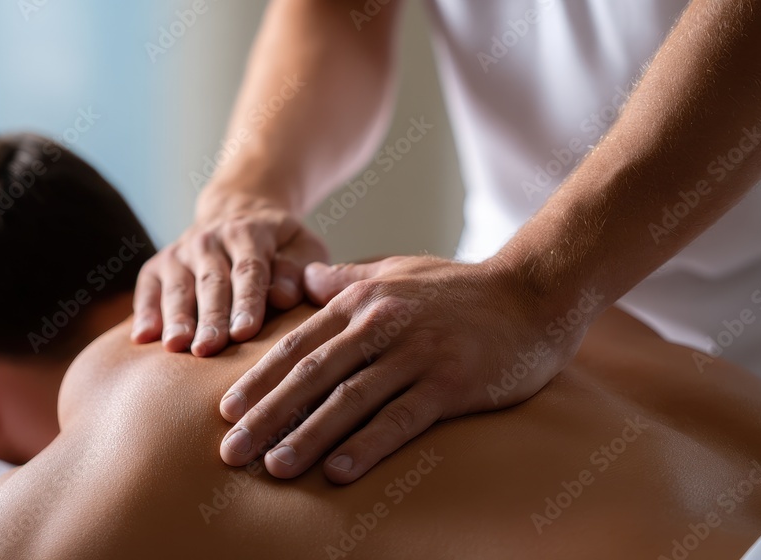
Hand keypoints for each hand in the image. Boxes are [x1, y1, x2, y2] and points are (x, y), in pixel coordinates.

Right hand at [132, 197, 327, 355]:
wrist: (235, 215)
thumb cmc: (279, 246)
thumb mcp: (301, 247)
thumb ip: (297, 271)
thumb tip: (284, 297)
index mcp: (248, 233)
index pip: (249, 270)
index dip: (247, 302)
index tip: (245, 332)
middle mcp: (209, 240)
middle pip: (211, 283)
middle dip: (210, 317)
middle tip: (208, 349)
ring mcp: (180, 253)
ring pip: (177, 288)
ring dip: (176, 318)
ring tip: (176, 346)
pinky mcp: (157, 267)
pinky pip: (147, 290)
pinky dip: (144, 312)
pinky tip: (142, 338)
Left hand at [217, 255, 598, 482]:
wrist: (533, 294)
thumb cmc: (460, 288)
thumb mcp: (398, 271)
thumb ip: (347, 279)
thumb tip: (302, 278)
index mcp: (364, 301)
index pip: (300, 345)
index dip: (260, 380)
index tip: (227, 411)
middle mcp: (383, 325)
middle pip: (313, 375)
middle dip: (267, 415)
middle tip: (231, 452)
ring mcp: (418, 353)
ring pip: (350, 399)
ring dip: (307, 436)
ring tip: (273, 468)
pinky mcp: (451, 383)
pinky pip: (401, 418)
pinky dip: (367, 444)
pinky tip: (338, 471)